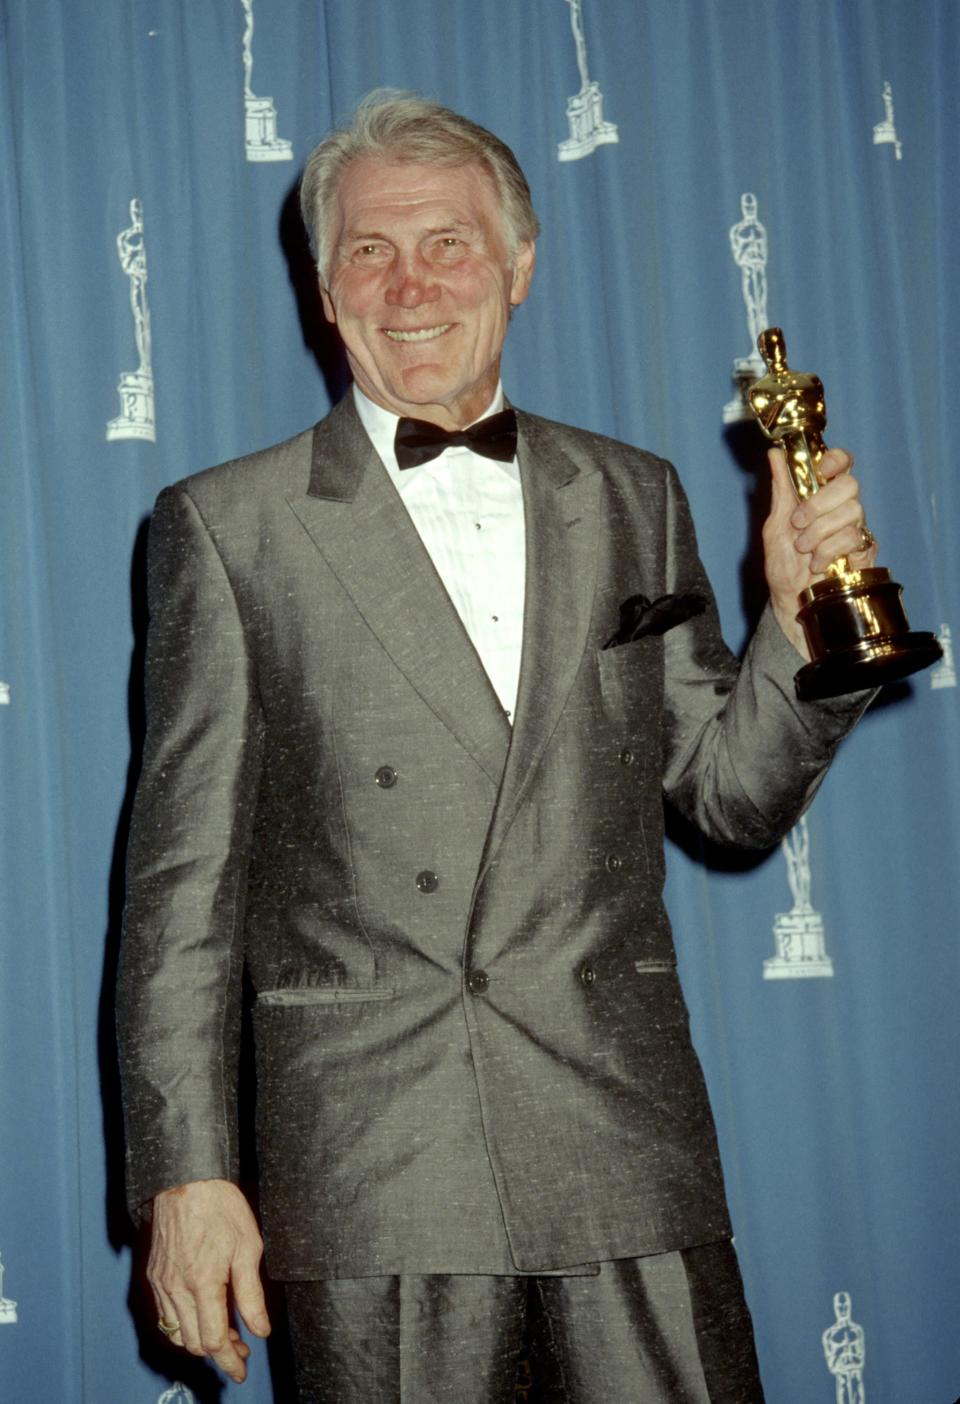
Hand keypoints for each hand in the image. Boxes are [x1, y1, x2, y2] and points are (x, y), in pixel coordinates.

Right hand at [147, 1179, 270, 1383]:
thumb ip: (252, 1294)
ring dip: (200, 1341)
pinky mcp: (154, 1277)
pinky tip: (202, 1315)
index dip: (230, 1361)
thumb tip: (260, 1329)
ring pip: (177, 1334)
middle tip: (241, 1348)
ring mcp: (162, 1284)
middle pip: (195, 1343)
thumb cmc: (221, 1207)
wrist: (186, 1180)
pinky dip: (183, 1326)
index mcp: (203, 1283)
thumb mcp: (248, 1247)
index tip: (241, 1370)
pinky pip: (165, 1316)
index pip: (214, 1340)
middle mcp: (177, 1289)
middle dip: (219, 1353)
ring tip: (226, 1334)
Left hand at [763, 446, 877, 659]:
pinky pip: (855, 538)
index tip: (821, 470)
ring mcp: (855, 529)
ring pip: (852, 511)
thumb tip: (775, 454)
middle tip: (798, 523)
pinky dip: (830, 550)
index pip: (841, 464)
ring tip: (804, 549)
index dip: (836, 460)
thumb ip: (781, 490)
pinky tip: (817, 562)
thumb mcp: (775, 524)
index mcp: (820, 495)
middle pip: (850, 485)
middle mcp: (841, 508)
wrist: (791, 601)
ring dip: (821, 531)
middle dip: (820, 503)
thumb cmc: (783, 564)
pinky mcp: (864, 551)